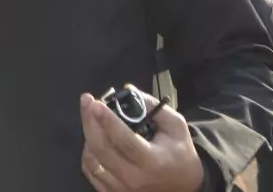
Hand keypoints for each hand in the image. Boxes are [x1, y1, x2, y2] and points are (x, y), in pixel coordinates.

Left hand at [80, 86, 204, 191]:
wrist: (186, 188)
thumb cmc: (180, 154)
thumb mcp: (176, 127)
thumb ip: (154, 107)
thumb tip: (127, 91)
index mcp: (152, 161)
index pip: (124, 139)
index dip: (107, 120)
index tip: (96, 103)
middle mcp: (133, 178)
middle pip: (101, 149)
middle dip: (89, 121)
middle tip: (86, 101)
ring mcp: (121, 188)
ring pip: (91, 160)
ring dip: (88, 136)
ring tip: (92, 118)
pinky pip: (91, 172)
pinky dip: (88, 153)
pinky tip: (93, 140)